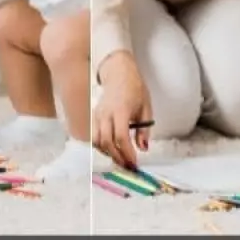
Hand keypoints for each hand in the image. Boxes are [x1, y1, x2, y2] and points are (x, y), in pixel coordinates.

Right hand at [93, 53, 152, 168]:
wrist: (119, 73)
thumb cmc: (135, 89)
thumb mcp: (146, 107)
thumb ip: (144, 129)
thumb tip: (143, 148)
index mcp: (120, 110)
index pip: (120, 136)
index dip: (127, 152)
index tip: (134, 162)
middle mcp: (105, 113)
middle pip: (106, 141)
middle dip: (117, 157)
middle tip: (128, 166)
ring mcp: (97, 115)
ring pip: (97, 140)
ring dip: (108, 153)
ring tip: (120, 159)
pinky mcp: (93, 117)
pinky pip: (93, 136)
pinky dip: (101, 146)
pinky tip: (111, 150)